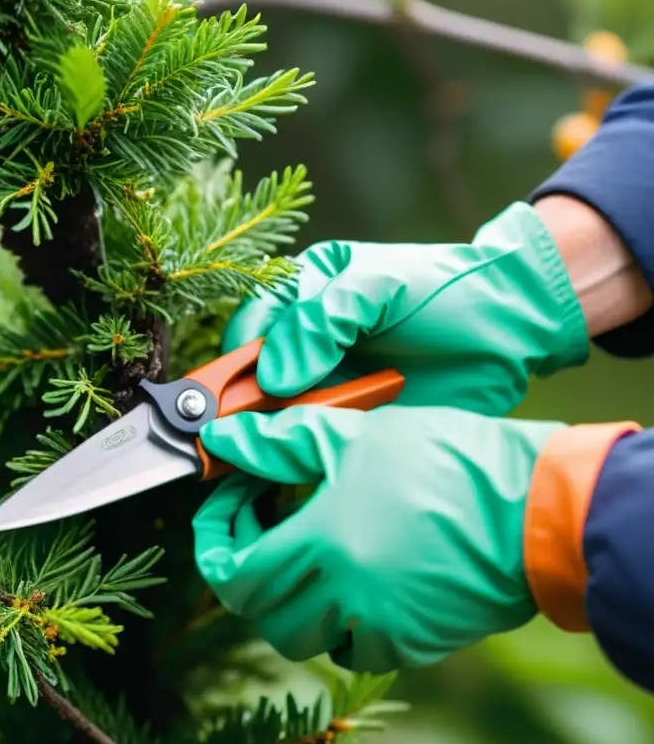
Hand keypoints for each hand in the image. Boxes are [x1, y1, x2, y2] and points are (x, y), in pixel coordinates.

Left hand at [192, 404, 564, 672]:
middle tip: (260, 515)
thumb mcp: (354, 435)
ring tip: (303, 541)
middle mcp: (344, 600)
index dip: (213, 540)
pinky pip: (353, 645)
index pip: (230, 573)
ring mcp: (380, 629)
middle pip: (258, 609)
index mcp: (321, 548)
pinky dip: (337, 616)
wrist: (537, 507)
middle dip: (245, 563)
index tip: (223, 504)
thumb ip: (277, 443)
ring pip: (302, 633)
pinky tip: (353, 569)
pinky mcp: (414, 643)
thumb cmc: (446, 461)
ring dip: (288, 593)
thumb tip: (220, 438)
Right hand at [225, 202, 588, 415]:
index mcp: (301, 293)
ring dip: (275, 433)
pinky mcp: (349, 419)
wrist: (513, 328)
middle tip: (246, 434)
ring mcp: (325, 383)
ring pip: (276, 415)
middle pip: (252, 378)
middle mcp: (304, 340)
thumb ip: (322, 321)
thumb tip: (272, 381)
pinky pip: (312, 439)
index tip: (231, 399)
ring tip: (287, 443)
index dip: (234, 365)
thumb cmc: (443, 291)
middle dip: (247, 407)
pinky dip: (303, 451)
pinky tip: (306, 458)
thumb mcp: (379, 286)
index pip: (248, 329)